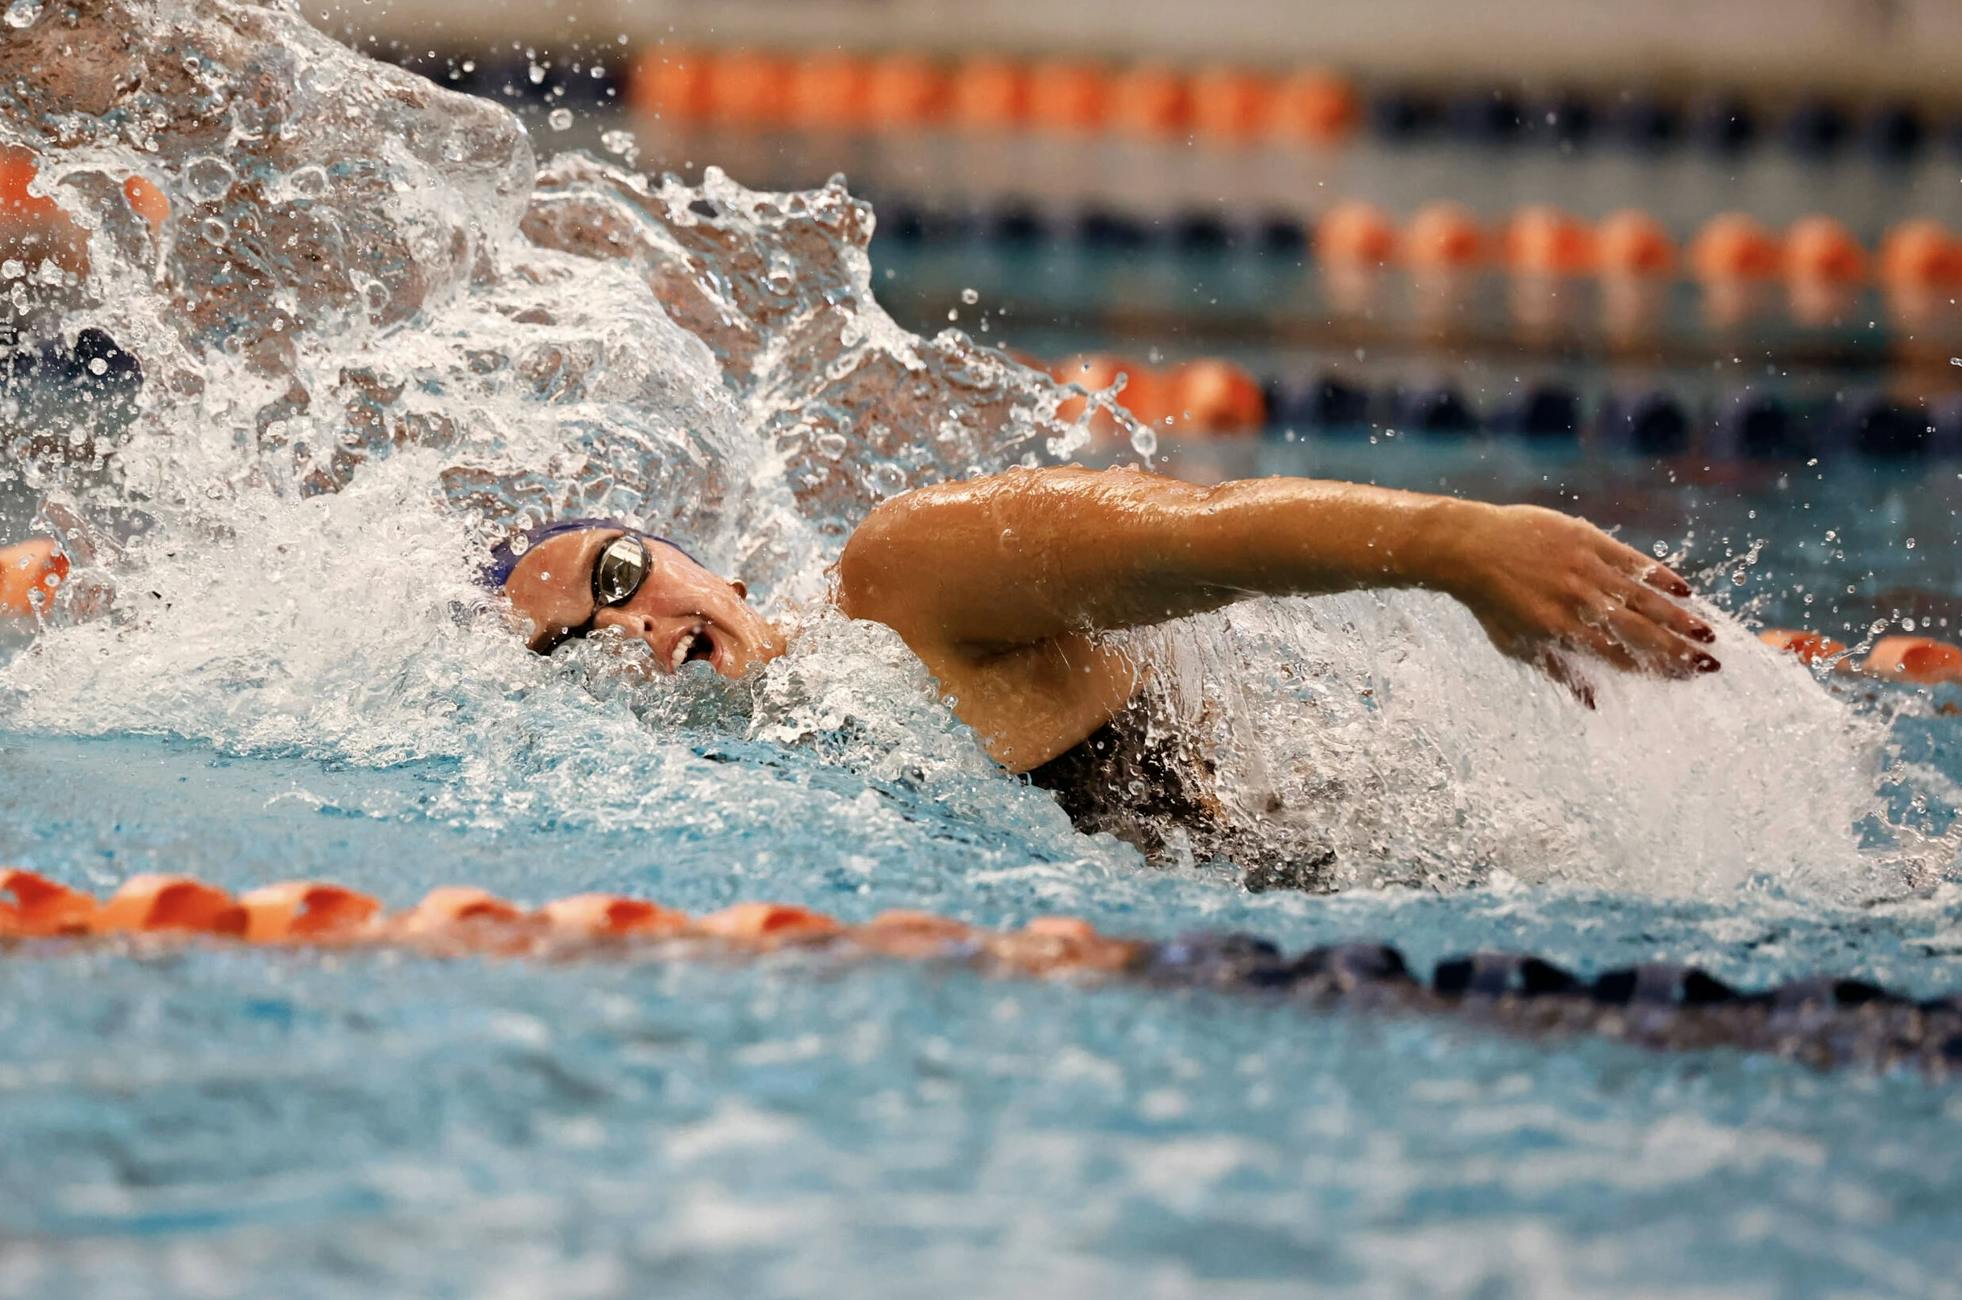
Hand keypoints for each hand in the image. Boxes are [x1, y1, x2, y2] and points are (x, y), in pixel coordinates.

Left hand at [1432, 503, 1718, 696]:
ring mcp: (1584, 568)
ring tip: (1709, 634)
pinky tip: (1684, 591)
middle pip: (1639, 631)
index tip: (1682, 680)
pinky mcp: (1587, 539)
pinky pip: (1631, 559)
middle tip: (1710, 665)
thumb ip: (1558, 671)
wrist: (1470, 546)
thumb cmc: (1492, 601)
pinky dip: (1659, 575)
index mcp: (1560, 631)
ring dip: (1679, 617)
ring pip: (1642, 597)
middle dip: (1678, 650)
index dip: (1653, 669)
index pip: (1618, 656)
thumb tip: (1594, 704)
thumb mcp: (1517, 644)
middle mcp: (1577, 601)